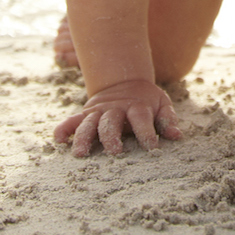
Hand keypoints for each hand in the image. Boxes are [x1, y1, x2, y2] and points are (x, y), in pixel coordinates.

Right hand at [53, 79, 180, 156]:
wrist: (125, 81)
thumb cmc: (146, 100)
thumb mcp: (161, 104)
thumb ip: (167, 119)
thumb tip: (177, 136)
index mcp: (137, 106)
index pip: (141, 119)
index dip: (147, 132)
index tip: (152, 148)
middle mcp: (115, 108)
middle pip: (111, 122)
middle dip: (112, 137)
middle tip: (114, 152)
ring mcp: (99, 110)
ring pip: (89, 123)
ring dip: (84, 137)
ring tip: (80, 153)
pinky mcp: (86, 113)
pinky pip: (72, 120)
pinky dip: (64, 128)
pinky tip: (58, 140)